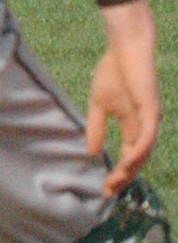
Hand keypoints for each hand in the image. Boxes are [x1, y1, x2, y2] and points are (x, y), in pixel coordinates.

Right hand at [90, 0, 160, 192]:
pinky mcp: (151, 110)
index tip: (104, 189)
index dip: (117, 174)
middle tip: (108, 191)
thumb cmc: (113, 72)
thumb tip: (92, 153)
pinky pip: (148, 136)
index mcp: (133, 126)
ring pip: (144, 152)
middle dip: (123, 178)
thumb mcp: (99, 105)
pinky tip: (129, 161)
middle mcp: (145, 128)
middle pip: (138, 161)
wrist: (125, 50)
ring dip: (131, 169)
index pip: (128, 157)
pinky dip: (140, 150)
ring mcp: (150, 120)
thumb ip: (96, 128)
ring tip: (117, 181)